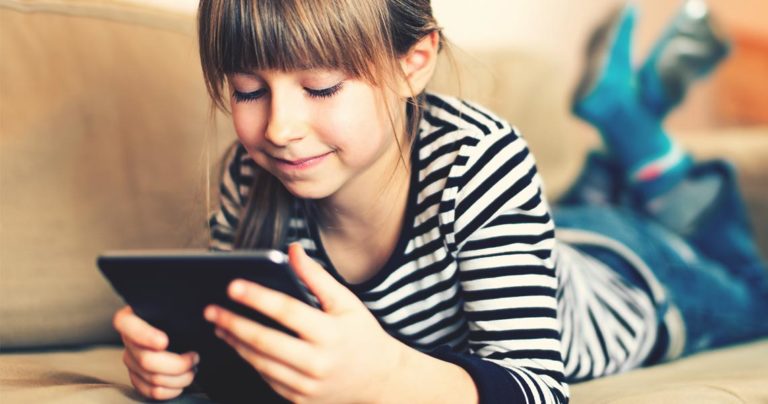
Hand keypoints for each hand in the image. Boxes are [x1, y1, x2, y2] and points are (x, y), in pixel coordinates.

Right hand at [113, 306, 198, 399]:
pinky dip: (171, 390)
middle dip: (177, 364)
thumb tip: (200, 311)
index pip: (127, 325)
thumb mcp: (176, 302)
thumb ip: (178, 303)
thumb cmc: (179, 311)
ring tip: (193, 368)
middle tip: (196, 357)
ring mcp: (131, 360)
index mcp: (131, 317)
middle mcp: (127, 340)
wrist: (180, 326)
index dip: (144, 336)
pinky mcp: (138, 377)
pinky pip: (152, 391)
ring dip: (180, 377)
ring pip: (153, 379)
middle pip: (146, 360)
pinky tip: (183, 381)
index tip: (164, 341)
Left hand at [204, 243, 404, 403]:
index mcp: (330, 333)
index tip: (233, 286)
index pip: (286, 311)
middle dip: (233, 323)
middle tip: (211, 310)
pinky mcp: (301, 401)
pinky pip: (268, 380)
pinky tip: (241, 346)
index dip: (257, 297)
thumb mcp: (346, 302)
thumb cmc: (361, 335)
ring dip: (236, 343)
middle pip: (265, 341)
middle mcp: (318, 362)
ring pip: (261, 363)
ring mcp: (308, 386)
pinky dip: (251, 361)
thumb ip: (317, 277)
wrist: (380, 379)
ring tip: (220, 326)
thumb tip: (293, 250)